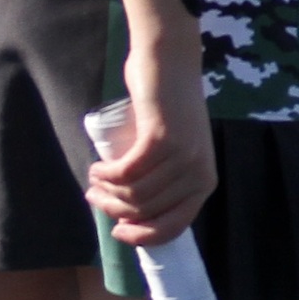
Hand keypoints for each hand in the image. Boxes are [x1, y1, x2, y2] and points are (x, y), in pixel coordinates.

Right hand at [85, 29, 216, 245]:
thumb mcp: (179, 150)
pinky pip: (127, 171)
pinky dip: (107, 174)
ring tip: (94, 179)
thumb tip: (135, 214)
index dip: (141, 236)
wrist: (170, 63)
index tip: (116, 231)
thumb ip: (168, 179)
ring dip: (106, 191)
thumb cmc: (169, 107)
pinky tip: (97, 169)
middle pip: (146, 210)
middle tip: (94, 195)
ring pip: (134, 193)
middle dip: (113, 209)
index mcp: (204, 183)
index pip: (173, 227)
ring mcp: (182, 157)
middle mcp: (198, 174)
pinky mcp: (161, 139)